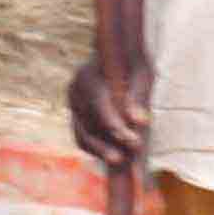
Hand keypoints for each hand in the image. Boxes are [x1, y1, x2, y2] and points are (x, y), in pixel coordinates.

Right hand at [70, 48, 149, 173]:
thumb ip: (139, 98)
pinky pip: (81, 135)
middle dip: (105, 145)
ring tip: (121, 162)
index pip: (99, 106)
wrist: (115, 53)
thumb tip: (140, 122)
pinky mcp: (75, 114)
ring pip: (81, 134)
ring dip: (100, 150)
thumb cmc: (132, 64)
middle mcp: (74, 91)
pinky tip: (114, 154)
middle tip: (124, 160)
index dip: (116, 127)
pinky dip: (96, 147)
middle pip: (86, 125)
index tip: (136, 142)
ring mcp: (72, 103)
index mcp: (88, 77)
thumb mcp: (141, 74)